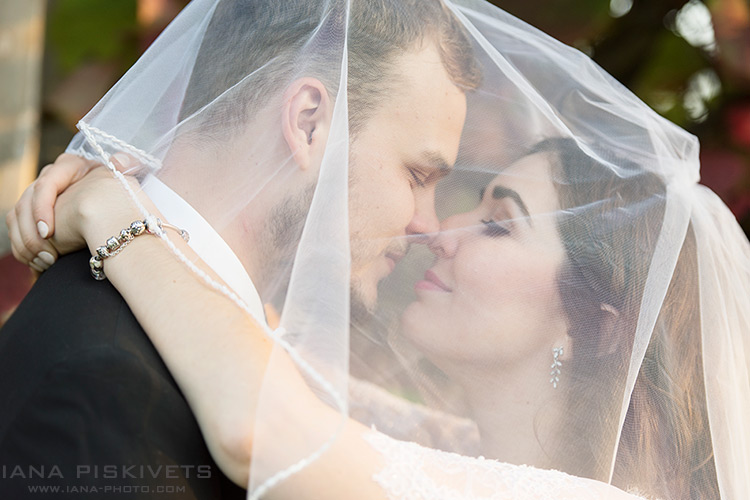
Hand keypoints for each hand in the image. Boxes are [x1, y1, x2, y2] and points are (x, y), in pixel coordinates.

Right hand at [6, 152, 137, 271]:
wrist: (114, 207)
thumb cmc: (120, 190)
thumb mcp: (122, 177)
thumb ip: (125, 164)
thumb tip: (122, 160)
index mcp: (69, 166)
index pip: (46, 184)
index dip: (42, 209)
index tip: (48, 233)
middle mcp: (50, 177)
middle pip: (25, 203)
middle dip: (32, 233)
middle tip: (48, 256)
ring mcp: (38, 194)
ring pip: (17, 217)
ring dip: (27, 243)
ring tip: (45, 263)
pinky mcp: (32, 212)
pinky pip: (17, 229)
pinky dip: (24, 248)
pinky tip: (39, 264)